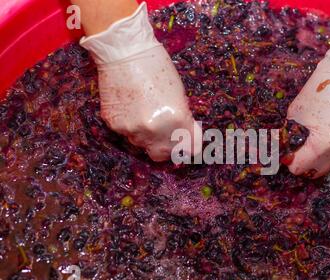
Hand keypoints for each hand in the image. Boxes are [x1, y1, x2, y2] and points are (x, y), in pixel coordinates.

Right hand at [80, 2, 199, 161]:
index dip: (191, 145)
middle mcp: (154, 130)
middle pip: (163, 155)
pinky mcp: (114, 125)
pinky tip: (132, 109)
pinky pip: (126, 134)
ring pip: (142, 146)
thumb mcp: (179, 94)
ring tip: (146, 114)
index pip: (190, 148)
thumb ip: (184, 119)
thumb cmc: (157, 66)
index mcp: (176, 120)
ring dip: (147, 137)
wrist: (123, 51)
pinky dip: (131, 127)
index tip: (189, 141)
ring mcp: (132, 129)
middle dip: (167, 148)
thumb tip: (188, 135)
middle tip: (168, 135)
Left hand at [287, 30, 329, 177]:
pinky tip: (328, 133)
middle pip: (316, 171)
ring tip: (313, 137)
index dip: (290, 161)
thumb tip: (281, 152)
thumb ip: (288, 137)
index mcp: (325, 143)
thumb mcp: (295, 114)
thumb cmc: (320, 89)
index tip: (286, 152)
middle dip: (304, 163)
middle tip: (297, 149)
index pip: (300, 167)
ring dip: (318, 157)